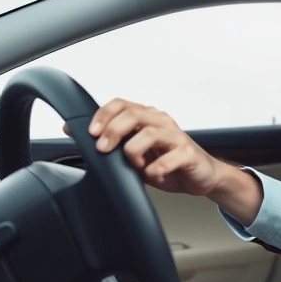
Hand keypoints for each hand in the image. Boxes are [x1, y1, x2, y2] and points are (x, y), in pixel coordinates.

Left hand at [83, 99, 222, 195]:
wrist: (203, 177)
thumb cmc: (169, 163)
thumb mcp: (136, 153)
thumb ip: (114, 144)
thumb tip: (77, 134)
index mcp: (148, 118)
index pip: (122, 104)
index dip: (103, 114)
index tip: (89, 132)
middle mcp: (162, 122)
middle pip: (133, 114)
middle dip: (112, 131)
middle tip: (102, 149)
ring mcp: (176, 137)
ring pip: (148, 133)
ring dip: (133, 152)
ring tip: (134, 166)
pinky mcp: (188, 154)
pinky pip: (167, 160)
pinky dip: (155, 171)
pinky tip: (154, 176)